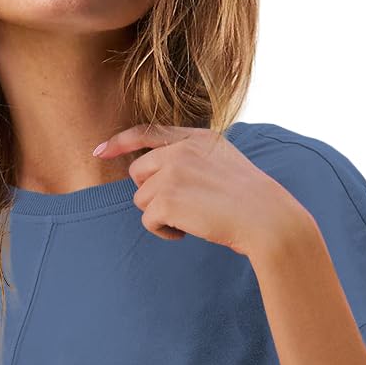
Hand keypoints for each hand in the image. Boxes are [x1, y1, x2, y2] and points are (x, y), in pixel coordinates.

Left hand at [92, 122, 308, 258]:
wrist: (265, 217)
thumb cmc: (248, 199)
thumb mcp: (222, 162)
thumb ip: (191, 158)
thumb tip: (157, 174)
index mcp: (195, 137)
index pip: (148, 132)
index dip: (120, 142)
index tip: (100, 151)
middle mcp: (180, 149)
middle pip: (138, 173)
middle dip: (152, 194)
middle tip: (181, 207)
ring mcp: (172, 172)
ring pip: (141, 199)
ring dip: (160, 215)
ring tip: (190, 219)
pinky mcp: (166, 198)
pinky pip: (147, 220)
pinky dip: (163, 232)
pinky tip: (186, 231)